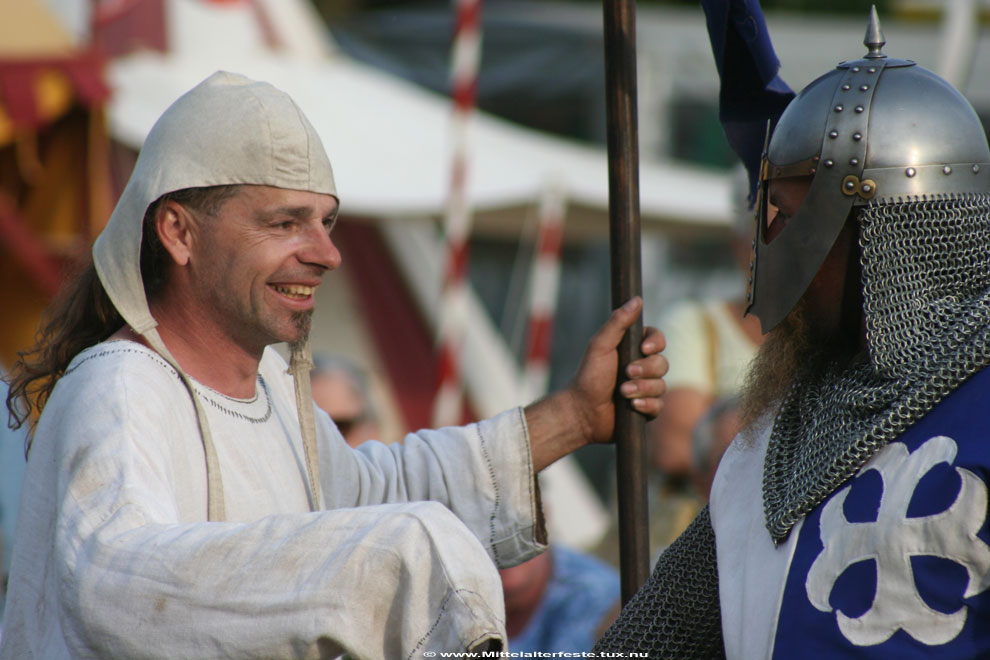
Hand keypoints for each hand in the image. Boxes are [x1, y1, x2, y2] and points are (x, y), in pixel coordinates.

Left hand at [524, 297, 666, 470]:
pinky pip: (659, 405)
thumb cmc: (589, 376)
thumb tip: (636, 299)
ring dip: (642, 388)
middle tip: (626, 373)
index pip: (657, 340)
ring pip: (661, 385)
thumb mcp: (600, 345)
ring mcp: (645, 388)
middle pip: (663, 363)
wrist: (583, 411)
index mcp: (632, 350)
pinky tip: (632, 406)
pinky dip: (646, 405)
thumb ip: (618, 323)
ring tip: (623, 392)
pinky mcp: (646, 408)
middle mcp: (642, 367)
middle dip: (645, 370)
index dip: (656, 343)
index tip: (643, 348)